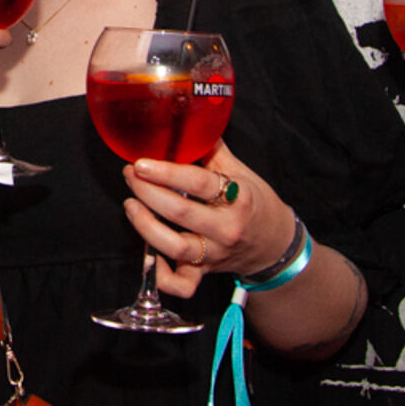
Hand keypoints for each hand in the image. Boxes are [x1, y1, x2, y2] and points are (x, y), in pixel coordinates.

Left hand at [120, 141, 300, 297]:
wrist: (274, 244)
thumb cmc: (254, 203)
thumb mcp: (242, 172)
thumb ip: (212, 150)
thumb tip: (188, 120)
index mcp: (239, 198)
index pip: (199, 183)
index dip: (166, 172)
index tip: (142, 162)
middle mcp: (227, 229)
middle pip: (180, 212)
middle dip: (147, 191)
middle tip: (131, 175)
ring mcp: (215, 254)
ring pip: (175, 247)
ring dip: (145, 226)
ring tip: (131, 206)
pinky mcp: (205, 273)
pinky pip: (181, 285)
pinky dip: (161, 276)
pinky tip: (148, 256)